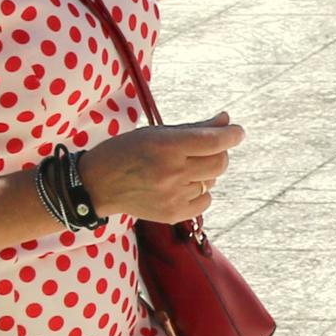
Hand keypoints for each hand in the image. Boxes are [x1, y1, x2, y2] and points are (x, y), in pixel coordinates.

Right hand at [79, 115, 242, 224]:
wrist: (97, 185)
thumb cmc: (128, 151)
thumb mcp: (157, 133)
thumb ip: (195, 128)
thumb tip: (228, 121)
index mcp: (167, 147)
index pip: (214, 141)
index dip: (232, 135)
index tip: (238, 132)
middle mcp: (172, 172)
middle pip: (219, 163)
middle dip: (220, 153)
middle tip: (208, 149)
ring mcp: (173, 196)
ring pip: (211, 181)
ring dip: (205, 172)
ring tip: (182, 168)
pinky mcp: (173, 214)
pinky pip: (205, 201)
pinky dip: (199, 192)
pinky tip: (181, 186)